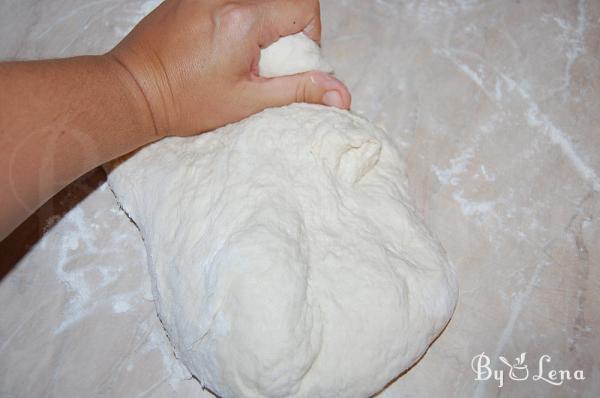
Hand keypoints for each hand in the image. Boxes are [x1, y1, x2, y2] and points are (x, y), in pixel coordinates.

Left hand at [107, 0, 351, 137]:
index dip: (308, 35)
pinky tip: (220, 43)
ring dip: (263, 21)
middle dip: (285, 27)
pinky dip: (240, 16)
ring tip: (240, 52)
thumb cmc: (183, 101)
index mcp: (243, 19)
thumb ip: (298, 91)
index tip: (288, 61)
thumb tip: (341, 95)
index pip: (304, 5)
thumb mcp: (247, 101)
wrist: (133, 90)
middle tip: (263, 60)